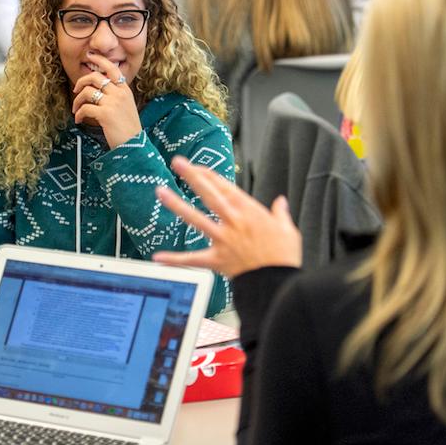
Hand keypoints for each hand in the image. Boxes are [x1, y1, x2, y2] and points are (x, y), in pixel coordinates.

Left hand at [72, 52, 141, 148]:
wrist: (134, 145)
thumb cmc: (128, 128)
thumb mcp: (126, 106)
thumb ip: (115, 95)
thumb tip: (97, 89)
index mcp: (125, 90)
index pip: (112, 68)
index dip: (99, 60)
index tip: (89, 55)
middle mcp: (119, 93)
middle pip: (95, 77)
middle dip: (81, 82)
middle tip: (76, 90)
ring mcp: (113, 103)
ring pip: (87, 92)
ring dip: (77, 100)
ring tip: (76, 110)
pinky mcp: (105, 114)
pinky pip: (85, 108)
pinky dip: (79, 114)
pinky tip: (79, 120)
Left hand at [153, 157, 301, 277]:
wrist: (278, 283)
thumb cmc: (284, 257)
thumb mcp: (288, 230)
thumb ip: (281, 214)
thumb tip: (281, 203)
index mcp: (249, 211)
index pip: (225, 187)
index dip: (210, 175)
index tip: (197, 166)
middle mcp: (233, 221)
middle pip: (209, 194)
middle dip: (192, 176)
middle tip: (177, 162)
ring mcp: (223, 239)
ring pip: (196, 218)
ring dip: (177, 204)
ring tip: (161, 192)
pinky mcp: (217, 260)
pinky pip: (192, 259)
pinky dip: (174, 259)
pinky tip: (158, 257)